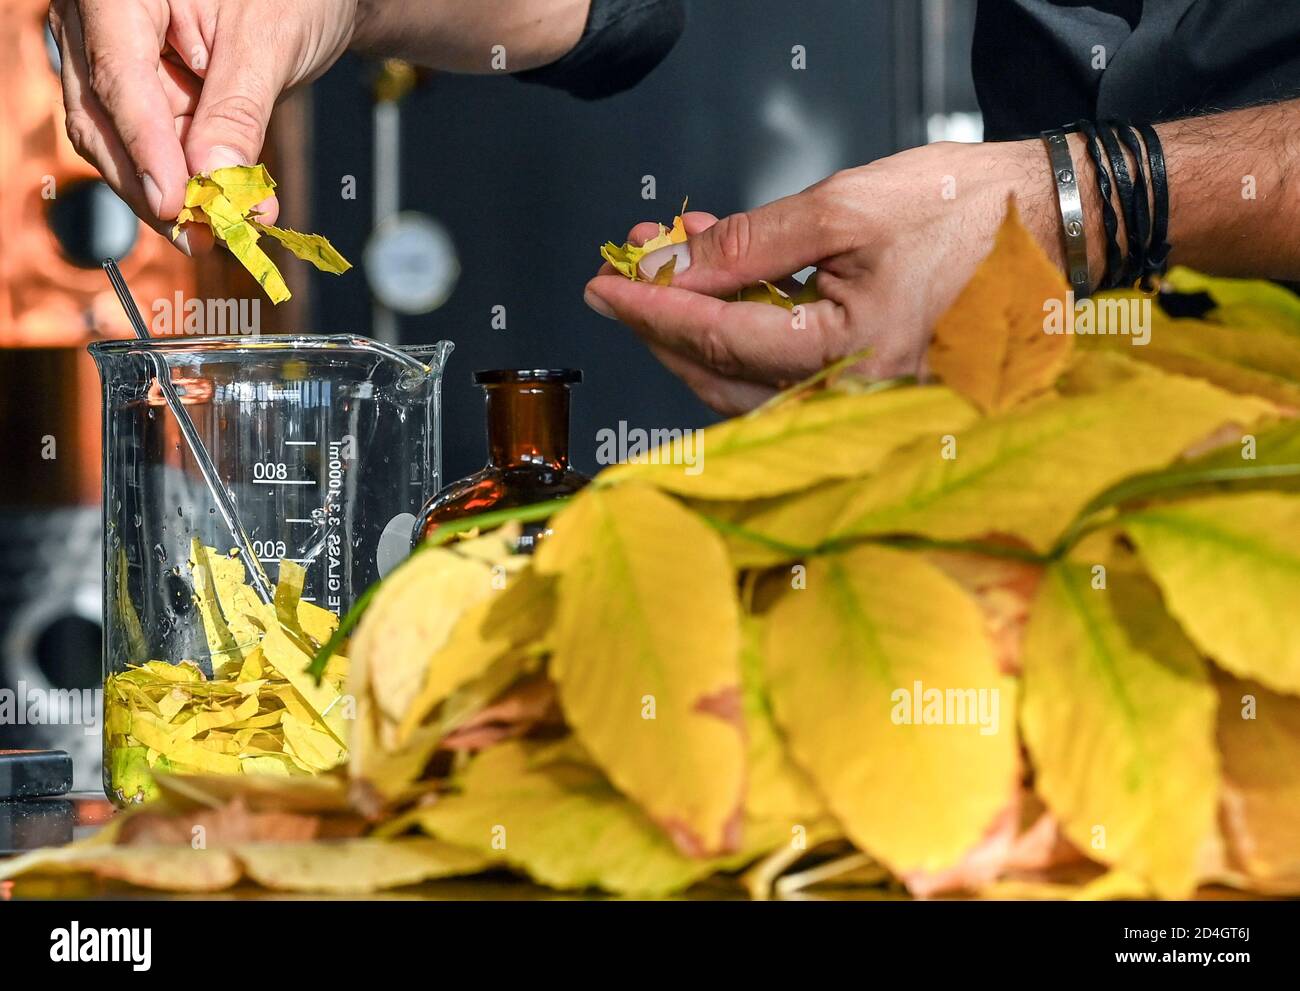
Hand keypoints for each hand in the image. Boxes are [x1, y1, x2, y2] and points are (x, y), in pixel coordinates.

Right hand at [48, 0, 358, 252]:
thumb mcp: (269, 43)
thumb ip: (237, 111)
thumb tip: (213, 179)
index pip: (117, 74)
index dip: (144, 146)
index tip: (171, 203)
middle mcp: (98, 21)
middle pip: (100, 116)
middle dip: (149, 184)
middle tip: (198, 235)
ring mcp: (111, 58)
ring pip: (115, 142)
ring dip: (164, 194)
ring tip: (214, 232)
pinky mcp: (138, 93)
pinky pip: (145, 146)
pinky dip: (179, 183)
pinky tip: (213, 214)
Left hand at [585, 139, 1069, 414]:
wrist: (1052, 225)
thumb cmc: (970, 212)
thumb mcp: (848, 207)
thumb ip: (754, 244)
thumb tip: (679, 268)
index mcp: (850, 355)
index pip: (718, 339)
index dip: (651, 312)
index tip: (604, 288)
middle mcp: (853, 396)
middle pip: (720, 375)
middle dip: (663, 324)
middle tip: (629, 273)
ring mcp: (862, 399)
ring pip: (746, 384)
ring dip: (697, 330)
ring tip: (674, 265)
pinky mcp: (868, 386)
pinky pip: (784, 377)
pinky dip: (743, 336)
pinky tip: (728, 286)